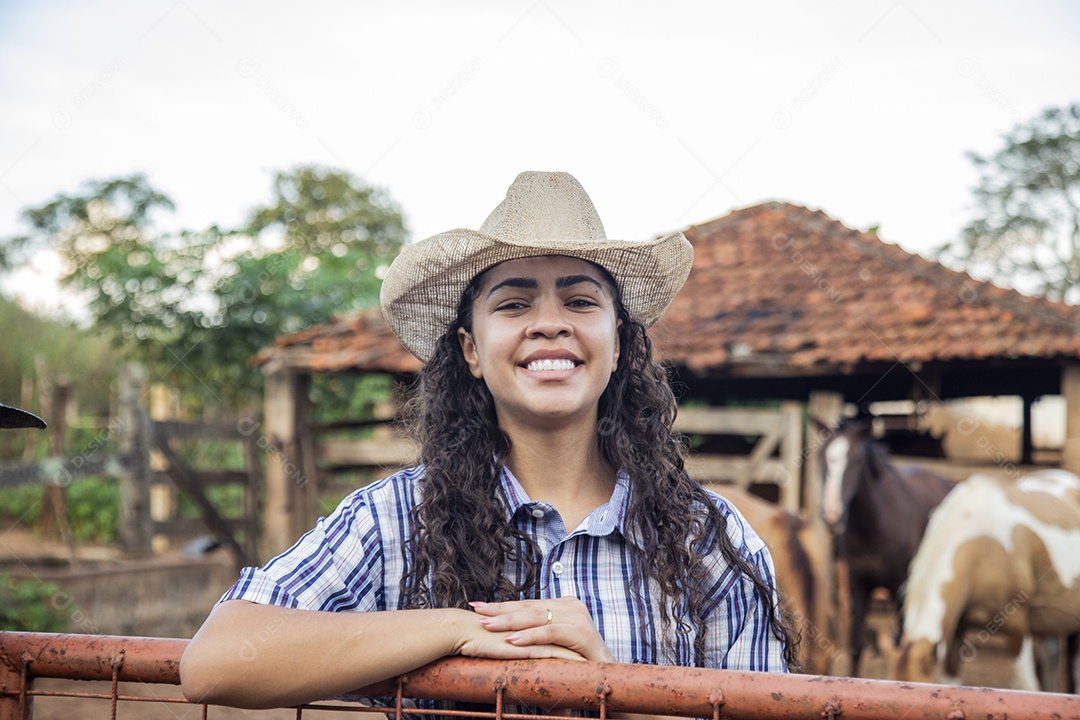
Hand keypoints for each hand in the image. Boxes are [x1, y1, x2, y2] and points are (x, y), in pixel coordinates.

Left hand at [469, 596, 615, 662]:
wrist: (609, 677)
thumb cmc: (578, 664)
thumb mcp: (553, 645)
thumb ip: (537, 634)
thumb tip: (507, 633)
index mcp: (563, 605)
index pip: (527, 604)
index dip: (502, 605)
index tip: (478, 606)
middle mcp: (571, 606)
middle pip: (529, 607)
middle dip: (500, 610)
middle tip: (477, 611)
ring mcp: (578, 617)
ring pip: (538, 617)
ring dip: (510, 622)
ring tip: (488, 625)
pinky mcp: (582, 632)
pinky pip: (551, 632)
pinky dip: (531, 636)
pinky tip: (513, 640)